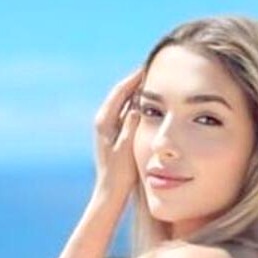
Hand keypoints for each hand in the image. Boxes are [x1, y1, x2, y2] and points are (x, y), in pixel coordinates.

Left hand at [92, 65, 144, 206]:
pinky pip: (127, 113)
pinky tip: (151, 105)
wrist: (110, 192)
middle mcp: (103, 121)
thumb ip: (131, 123)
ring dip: (138, 93)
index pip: (120, 91)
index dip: (135, 77)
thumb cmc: (119, 172)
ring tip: (154, 82)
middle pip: (121, 94)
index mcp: (104, 121)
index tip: (149, 66)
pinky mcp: (114, 135)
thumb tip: (137, 103)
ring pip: (124, 103)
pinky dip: (137, 106)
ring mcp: (108, 128)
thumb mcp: (127, 146)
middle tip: (153, 68)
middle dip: (136, 81)